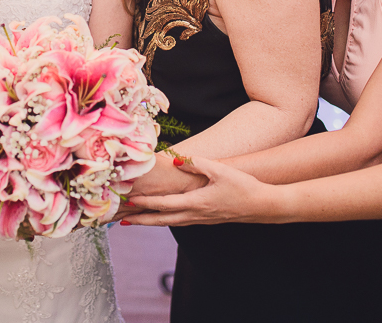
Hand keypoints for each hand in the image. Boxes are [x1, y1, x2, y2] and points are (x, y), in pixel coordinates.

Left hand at [123, 157, 278, 226]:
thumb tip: (175, 159)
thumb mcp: (220, 170)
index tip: (126, 201)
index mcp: (195, 203)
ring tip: (133, 219)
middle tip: (118, 219)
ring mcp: (200, 219)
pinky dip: (164, 219)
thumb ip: (196, 164)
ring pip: (169, 222)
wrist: (263, 206)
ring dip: (150, 221)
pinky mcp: (206, 219)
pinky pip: (179, 221)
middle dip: (139, 219)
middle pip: (160, 220)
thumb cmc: (243, 186)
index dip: (143, 203)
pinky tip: (161, 216)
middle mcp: (195, 215)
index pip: (163, 204)